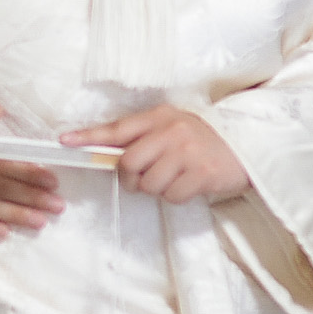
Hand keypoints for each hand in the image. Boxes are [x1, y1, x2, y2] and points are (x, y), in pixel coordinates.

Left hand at [66, 104, 249, 205]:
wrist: (247, 146)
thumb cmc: (203, 139)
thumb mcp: (174, 127)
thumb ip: (144, 136)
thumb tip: (109, 154)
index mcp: (160, 117)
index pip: (118, 128)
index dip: (89, 136)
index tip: (66, 141)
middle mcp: (172, 131)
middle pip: (128, 163)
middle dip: (130, 178)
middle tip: (143, 178)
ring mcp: (187, 152)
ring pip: (148, 184)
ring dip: (156, 189)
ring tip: (174, 178)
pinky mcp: (201, 173)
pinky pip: (171, 195)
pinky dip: (176, 196)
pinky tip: (189, 184)